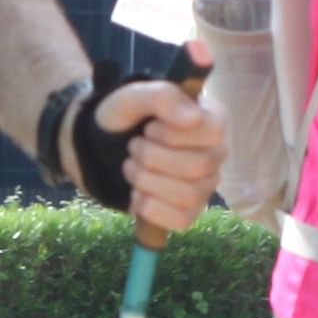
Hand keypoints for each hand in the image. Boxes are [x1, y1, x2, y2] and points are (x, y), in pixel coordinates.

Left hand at [96, 78, 221, 242]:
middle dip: (152, 158)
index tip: (149, 128)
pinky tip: (138, 193)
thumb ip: (162, 98)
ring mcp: (205, 185)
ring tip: (131, 167)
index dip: (174, 134)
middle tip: (133, 147)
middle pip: (198, 167)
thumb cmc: (124, 118)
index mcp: (212, 119)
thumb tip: (194, 118)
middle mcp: (216, 154)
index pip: (212, 132)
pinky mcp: (190, 211)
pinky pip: (181, 220)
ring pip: (188, 195)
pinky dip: (150, 207)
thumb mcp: (133, 97)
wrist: (101, 148)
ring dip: (147, 181)